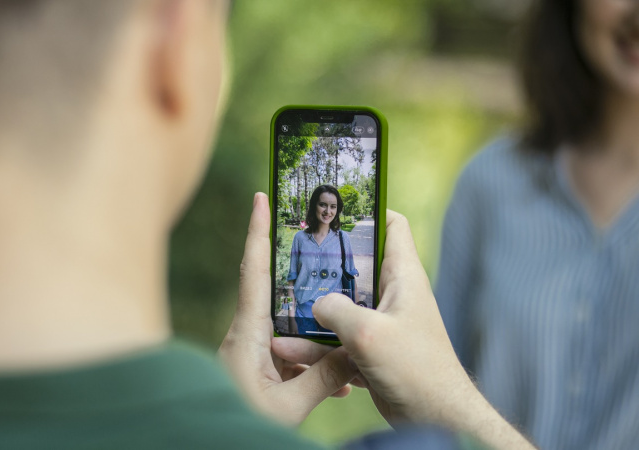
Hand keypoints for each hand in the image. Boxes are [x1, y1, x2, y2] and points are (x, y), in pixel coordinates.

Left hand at [218, 192, 357, 425]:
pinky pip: (289, 360)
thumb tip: (354, 351)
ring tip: (349, 367)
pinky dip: (312, 371)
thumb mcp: (287, 406)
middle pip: (282, 301)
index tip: (260, 197)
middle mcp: (245, 337)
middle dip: (312, 294)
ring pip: (291, 336)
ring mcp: (250, 354)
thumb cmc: (238, 424)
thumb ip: (323, 378)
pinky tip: (337, 389)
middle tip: (336, 273)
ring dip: (319, 349)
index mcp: (246, 335)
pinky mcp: (255, 371)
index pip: (254, 271)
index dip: (257, 232)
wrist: (206, 444)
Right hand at [273, 210, 534, 448]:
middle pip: (355, 267)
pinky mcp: (374, 351)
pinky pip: (339, 341)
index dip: (367, 212)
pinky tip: (290, 351)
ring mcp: (383, 324)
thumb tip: (316, 305)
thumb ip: (335, 309)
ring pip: (341, 308)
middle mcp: (394, 295)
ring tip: (279, 311)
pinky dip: (318, 346)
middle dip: (323, 265)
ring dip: (313, 313)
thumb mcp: (367, 332)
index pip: (392, 226)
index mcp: (403, 276)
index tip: (334, 210)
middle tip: (291, 258)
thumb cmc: (415, 370)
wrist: (436, 419)